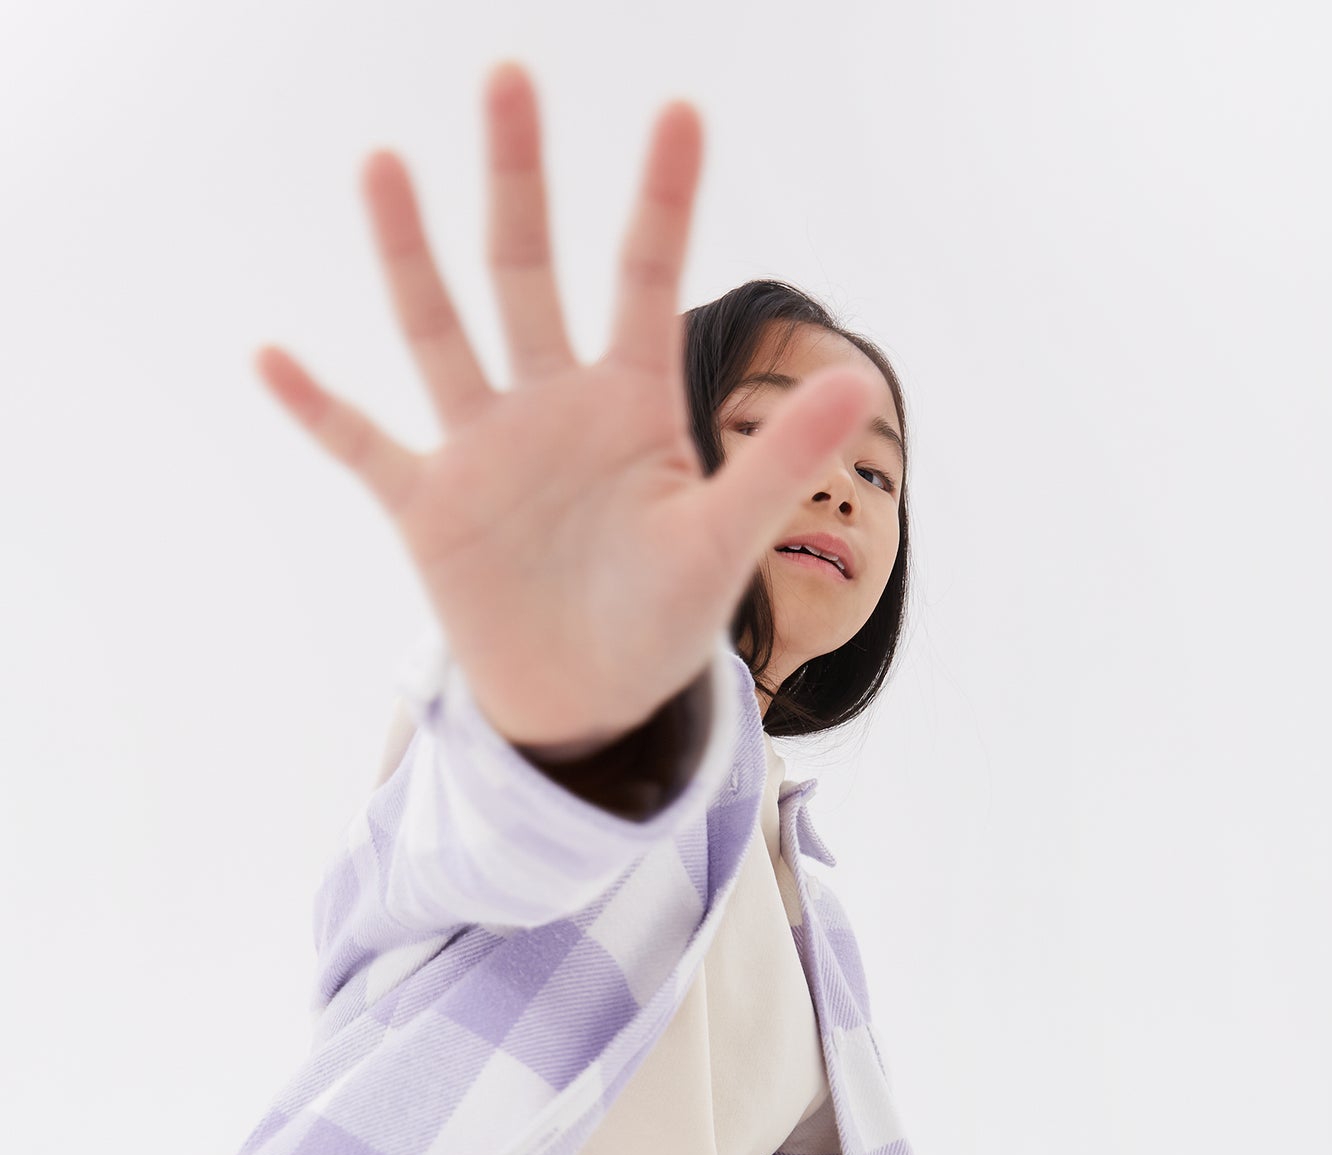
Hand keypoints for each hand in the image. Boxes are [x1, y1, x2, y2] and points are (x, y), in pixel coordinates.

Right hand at [252, 59, 876, 753]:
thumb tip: (862, 379)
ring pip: (441, 331)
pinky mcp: (428, 507)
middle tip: (509, 76)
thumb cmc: (661, 621)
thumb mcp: (724, 543)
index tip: (683, 110)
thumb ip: (780, 462)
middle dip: (521, 179)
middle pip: (528, 270)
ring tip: (383, 163)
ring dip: (410, 255)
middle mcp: (551, 404)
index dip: (663, 201)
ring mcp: (483, 449)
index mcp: (631, 404)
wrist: (589, 704)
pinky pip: (365, 446)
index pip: (648, 281)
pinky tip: (272, 358)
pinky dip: (319, 410)